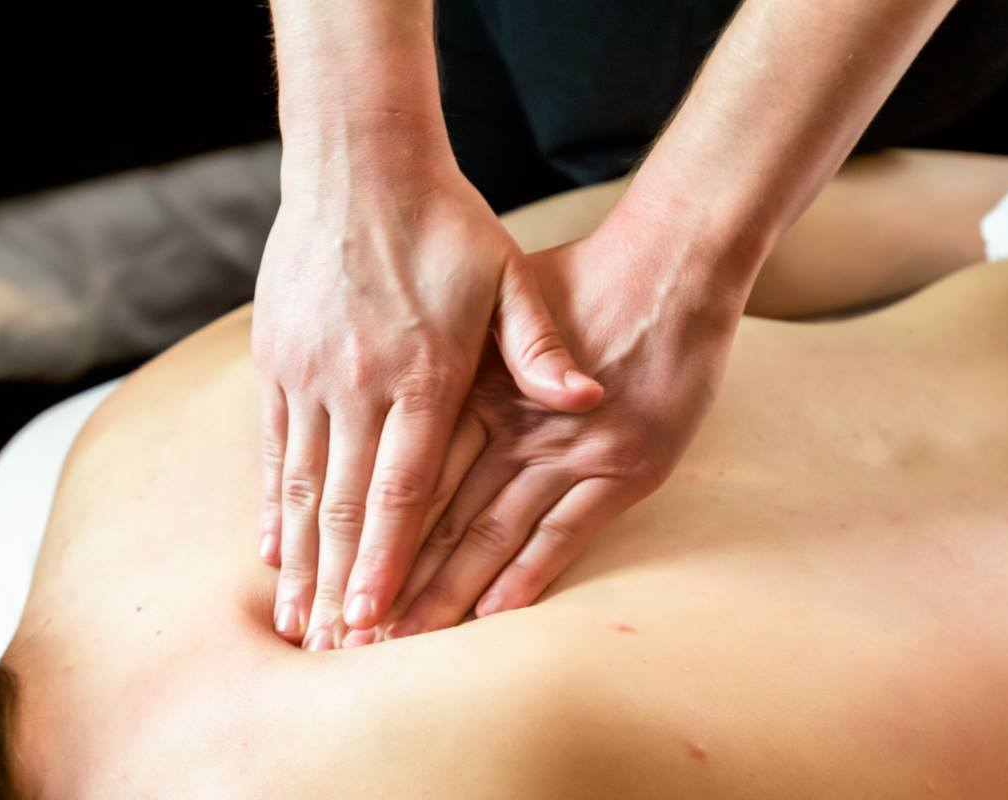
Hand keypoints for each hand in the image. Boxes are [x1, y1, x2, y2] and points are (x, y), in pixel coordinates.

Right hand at [253, 145, 602, 649]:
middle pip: (348, 504)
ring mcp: (310, 374)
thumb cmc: (445, 224)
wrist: (359, 165)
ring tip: (292, 621)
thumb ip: (541, 347)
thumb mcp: (508, 276)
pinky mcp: (278, 361)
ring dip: (299, 559)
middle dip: (339, 583)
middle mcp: (358, 384)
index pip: (405, 490)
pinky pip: (272, 448)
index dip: (390, 562)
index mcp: (423, 375)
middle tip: (331, 648)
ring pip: (302, 487)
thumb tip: (589, 398)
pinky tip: (268, 548)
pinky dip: (271, 504)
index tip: (376, 620)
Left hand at [375, 229, 744, 639]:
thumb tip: (396, 388)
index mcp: (474, 384)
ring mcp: (571, 449)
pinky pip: (563, 535)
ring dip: (444, 590)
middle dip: (392, 575)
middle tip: (347, 631)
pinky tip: (487, 615)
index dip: (366, 525)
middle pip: (438, 513)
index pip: (407, 471)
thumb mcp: (503, 298)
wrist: (676, 262)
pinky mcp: (625, 469)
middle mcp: (514, 423)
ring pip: (491, 534)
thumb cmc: (588, 276)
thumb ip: (455, 353)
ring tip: (400, 639)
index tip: (331, 569)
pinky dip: (524, 576)